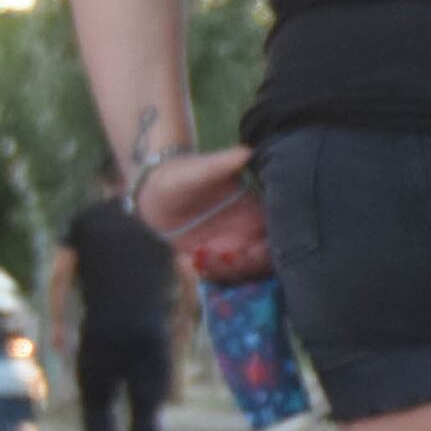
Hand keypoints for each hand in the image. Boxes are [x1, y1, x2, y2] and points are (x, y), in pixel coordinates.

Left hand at [139, 148, 267, 282]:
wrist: (152, 189)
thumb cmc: (178, 174)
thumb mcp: (199, 170)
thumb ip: (222, 164)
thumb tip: (246, 151)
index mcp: (257, 215)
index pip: (279, 242)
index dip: (265, 254)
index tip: (241, 252)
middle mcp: (250, 235)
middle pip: (264, 266)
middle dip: (242, 269)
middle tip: (213, 258)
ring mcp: (232, 249)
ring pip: (243, 276)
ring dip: (222, 275)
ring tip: (197, 258)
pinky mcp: (213, 260)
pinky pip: (220, 278)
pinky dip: (207, 277)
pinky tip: (189, 262)